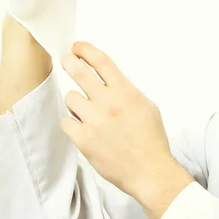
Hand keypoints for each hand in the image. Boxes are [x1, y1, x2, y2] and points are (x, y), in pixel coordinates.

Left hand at [59, 41, 193, 218]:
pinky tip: (84, 130)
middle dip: (70, 62)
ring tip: (88, 114)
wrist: (150, 171)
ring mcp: (95, 121)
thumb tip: (110, 82)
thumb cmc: (151, 140)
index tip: (78, 47)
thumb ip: (127, 92)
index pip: (102, 62)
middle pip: (80, 72)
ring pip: (71, 98)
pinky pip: (66, 122)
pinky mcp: (84, 139)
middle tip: (67, 61)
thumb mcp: (147, 106)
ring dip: (77, 103)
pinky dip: (73, 125)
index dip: (86, 50)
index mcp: (127, 92)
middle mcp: (109, 103)